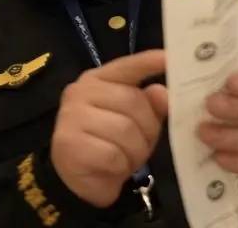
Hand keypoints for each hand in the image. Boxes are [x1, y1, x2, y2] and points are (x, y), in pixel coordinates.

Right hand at [51, 50, 167, 207]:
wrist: (79, 178)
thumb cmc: (110, 144)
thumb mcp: (136, 123)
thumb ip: (150, 105)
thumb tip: (162, 92)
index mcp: (97, 80)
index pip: (125, 67)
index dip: (148, 62)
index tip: (170, 58)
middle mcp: (80, 91)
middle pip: (132, 101)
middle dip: (147, 128)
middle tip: (141, 144)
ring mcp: (71, 115)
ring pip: (125, 130)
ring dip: (134, 151)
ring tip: (125, 158)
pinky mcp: (68, 142)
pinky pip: (112, 153)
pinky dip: (120, 165)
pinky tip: (111, 167)